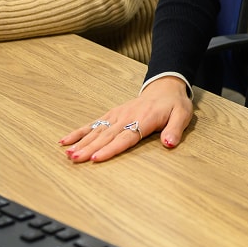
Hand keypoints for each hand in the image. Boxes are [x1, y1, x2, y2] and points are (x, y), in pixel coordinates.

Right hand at [60, 77, 192, 162]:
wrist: (166, 87)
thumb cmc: (174, 105)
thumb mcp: (182, 115)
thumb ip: (175, 130)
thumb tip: (169, 144)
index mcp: (144, 119)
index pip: (126, 137)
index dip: (111, 148)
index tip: (96, 158)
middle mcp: (127, 116)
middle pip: (107, 135)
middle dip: (90, 148)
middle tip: (75, 160)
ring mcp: (117, 115)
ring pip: (97, 130)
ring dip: (82, 142)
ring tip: (68, 154)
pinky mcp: (112, 114)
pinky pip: (94, 123)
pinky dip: (79, 132)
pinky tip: (65, 141)